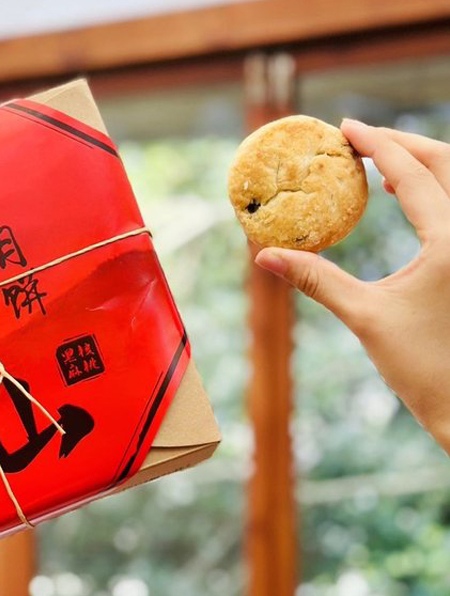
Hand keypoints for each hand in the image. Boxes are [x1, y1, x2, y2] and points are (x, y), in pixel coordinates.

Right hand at [255, 120, 449, 452]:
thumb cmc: (419, 365)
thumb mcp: (363, 316)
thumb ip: (315, 279)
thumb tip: (265, 256)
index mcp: (449, 242)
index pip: (413, 173)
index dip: (377, 144)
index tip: (347, 128)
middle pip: (446, 162)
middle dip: (403, 143)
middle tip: (361, 139)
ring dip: (422, 162)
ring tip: (381, 164)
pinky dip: (432, 189)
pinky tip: (401, 198)